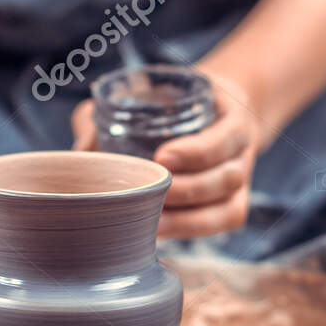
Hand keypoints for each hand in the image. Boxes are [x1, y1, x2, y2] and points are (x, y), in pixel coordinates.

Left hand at [70, 72, 261, 237]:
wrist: (216, 110)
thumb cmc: (174, 103)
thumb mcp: (150, 93)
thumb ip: (112, 110)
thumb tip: (82, 149)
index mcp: (233, 119)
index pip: (226, 138)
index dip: (197, 151)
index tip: (162, 156)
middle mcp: (244, 153)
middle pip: (227, 178)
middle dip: (189, 189)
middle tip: (151, 191)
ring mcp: (242, 183)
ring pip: (228, 209)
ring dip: (188, 218)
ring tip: (151, 220)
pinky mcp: (234, 204)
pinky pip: (223, 224)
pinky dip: (193, 231)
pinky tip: (161, 231)